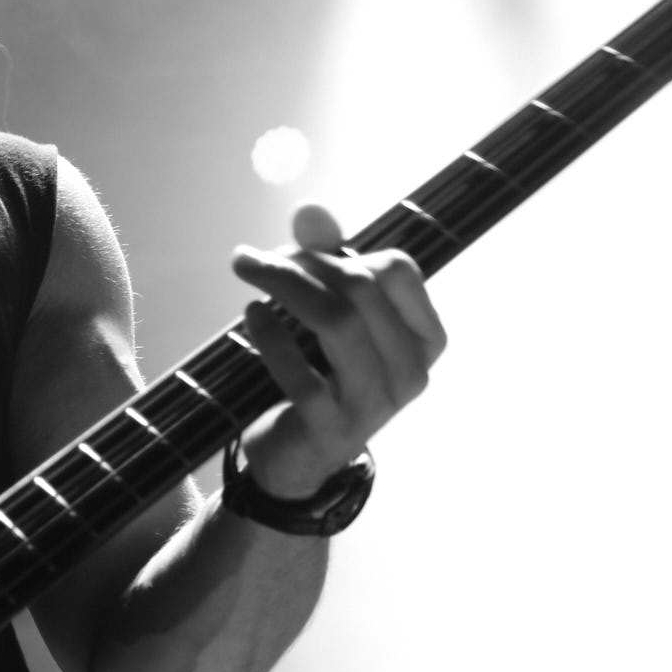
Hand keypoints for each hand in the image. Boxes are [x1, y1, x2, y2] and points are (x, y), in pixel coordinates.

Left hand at [230, 204, 446, 501]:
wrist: (299, 459)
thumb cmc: (321, 376)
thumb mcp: (331, 316)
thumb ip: (325, 260)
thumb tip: (310, 211)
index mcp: (424, 340)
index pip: (398, 271)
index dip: (340, 254)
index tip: (294, 254)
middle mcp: (411, 373)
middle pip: (361, 289)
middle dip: (301, 263)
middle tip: (255, 260)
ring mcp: (375, 405)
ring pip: (336, 323)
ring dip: (283, 287)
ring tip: (248, 272)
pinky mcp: (331, 430)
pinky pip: (301, 373)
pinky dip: (270, 336)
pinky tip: (252, 317)